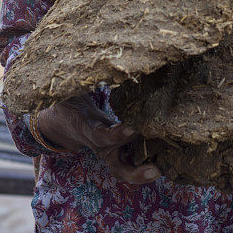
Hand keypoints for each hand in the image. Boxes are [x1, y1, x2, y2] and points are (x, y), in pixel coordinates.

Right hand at [36, 94, 159, 183]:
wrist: (64, 119)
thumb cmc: (69, 100)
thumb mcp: (67, 91)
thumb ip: (74, 82)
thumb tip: (80, 60)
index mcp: (87, 129)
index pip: (103, 136)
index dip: (117, 135)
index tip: (133, 128)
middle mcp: (102, 145)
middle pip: (118, 168)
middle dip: (136, 171)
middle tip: (154, 169)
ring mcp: (111, 150)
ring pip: (128, 169)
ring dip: (146, 169)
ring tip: (166, 167)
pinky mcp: (120, 147)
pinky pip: (134, 158)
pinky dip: (150, 156)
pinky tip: (168, 150)